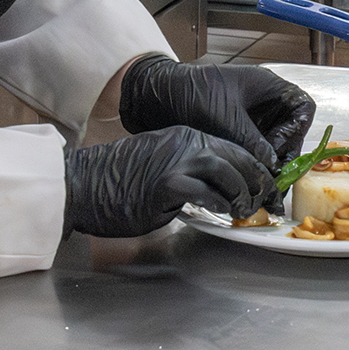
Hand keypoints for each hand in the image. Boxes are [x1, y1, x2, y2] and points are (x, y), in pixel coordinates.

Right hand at [63, 126, 269, 236]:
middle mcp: (185, 142)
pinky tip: (222, 213)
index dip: (255, 168)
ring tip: (243, 211)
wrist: (83, 184)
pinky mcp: (166, 183)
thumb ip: (189, 169)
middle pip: (238, 158)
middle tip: (262, 202)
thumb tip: (217, 189)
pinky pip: (206, 193)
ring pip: (228, 172)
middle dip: (258, 182)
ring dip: (242, 194)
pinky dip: (220, 204)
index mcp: (185, 136)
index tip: (265, 186)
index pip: (234, 147)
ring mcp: (176, 160)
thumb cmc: (118, 180)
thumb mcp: (161, 163)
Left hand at [117, 56, 316, 170]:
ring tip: (259, 186)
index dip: (295, 131)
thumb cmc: (189, 94)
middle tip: (272, 181)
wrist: (154, 97)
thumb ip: (253, 143)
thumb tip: (273, 169)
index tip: (276, 150)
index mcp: (267, 87)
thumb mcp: (226, 119)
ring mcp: (251, 119)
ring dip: (269, 165)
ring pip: (274, 145)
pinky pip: (256, 151)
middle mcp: (263, 102)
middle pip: (290, 131)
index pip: (302, 107)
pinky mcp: (237, 134)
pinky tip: (246, 181)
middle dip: (284, 156)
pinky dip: (254, 166)